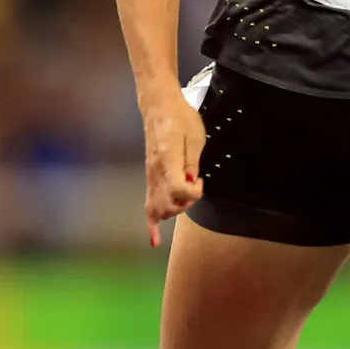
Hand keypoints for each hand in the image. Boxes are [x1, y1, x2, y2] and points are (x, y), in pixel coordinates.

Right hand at [141, 99, 204, 247]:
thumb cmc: (180, 118)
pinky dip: (151, 224)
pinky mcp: (150, 177)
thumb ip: (193, 163)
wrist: (160, 108)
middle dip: (186, 204)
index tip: (201, 181)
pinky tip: (154, 240)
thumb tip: (193, 183)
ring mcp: (150, 176)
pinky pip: (148, 205)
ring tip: (185, 197)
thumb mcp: (195, 137)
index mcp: (167, 161)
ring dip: (174, 210)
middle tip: (196, 186)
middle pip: (169, 205)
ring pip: (158, 209)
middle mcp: (156, 172)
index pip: (179, 190)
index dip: (194, 193)